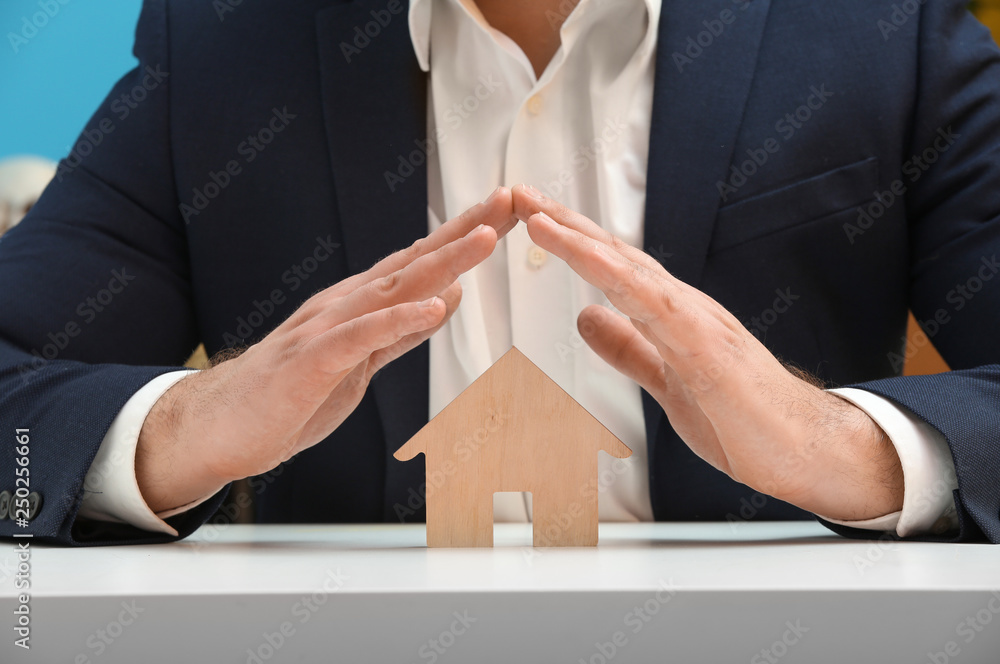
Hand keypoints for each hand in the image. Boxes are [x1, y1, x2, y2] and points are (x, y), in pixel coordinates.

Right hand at [135, 188, 517, 512]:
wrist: (221, 426)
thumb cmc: (292, 394)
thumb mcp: (362, 361)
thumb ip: (400, 331)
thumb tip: (443, 297)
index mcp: (361, 305)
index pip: (423, 263)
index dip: (467, 236)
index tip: (510, 212)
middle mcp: (346, 305)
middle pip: (415, 261)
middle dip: (466, 229)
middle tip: (510, 199)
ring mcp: (327, 329)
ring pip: (393, 288)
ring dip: (441, 261)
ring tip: (485, 238)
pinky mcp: (312, 362)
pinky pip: (360, 338)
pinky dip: (398, 320)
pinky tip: (432, 307)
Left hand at [511, 184, 903, 520]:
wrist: (806, 450)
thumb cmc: (743, 418)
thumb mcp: (665, 381)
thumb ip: (628, 349)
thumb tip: (586, 318)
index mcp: (671, 316)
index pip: (613, 268)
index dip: (571, 241)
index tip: (532, 218)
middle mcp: (683, 308)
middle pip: (615, 255)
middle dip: (566, 223)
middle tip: (521, 193)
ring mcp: (697, 323)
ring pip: (631, 271)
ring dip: (583, 241)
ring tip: (539, 216)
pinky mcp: (708, 349)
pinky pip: (658, 308)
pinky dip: (622, 280)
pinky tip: (592, 261)